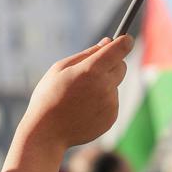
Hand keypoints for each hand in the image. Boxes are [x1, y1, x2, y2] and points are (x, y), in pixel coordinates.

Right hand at [19, 36, 132, 152]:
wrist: (46, 132)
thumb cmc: (48, 97)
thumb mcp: (59, 69)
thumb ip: (86, 54)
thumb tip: (107, 42)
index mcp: (91, 70)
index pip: (119, 49)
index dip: (125, 42)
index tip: (126, 39)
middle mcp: (105, 86)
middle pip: (121, 66)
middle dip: (111, 65)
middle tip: (90, 73)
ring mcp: (110, 103)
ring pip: (114, 86)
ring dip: (103, 86)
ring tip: (78, 98)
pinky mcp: (111, 117)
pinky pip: (111, 102)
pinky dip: (101, 102)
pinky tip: (82, 109)